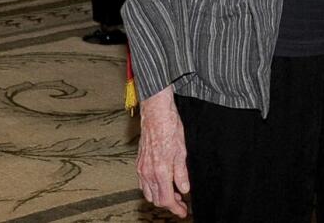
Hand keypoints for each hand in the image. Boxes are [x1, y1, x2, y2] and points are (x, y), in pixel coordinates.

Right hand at [137, 86, 190, 217]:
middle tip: (182, 203)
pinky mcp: (139, 163)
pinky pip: (143, 183)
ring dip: (160, 197)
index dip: (175, 208)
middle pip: (156, 199)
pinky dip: (152, 189)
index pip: (166, 199)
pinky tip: (162, 183)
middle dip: (169, 204)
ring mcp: (141, 168)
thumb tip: (184, 189)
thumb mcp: (182, 151)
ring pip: (148, 193)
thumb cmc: (170, 128)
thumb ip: (182, 173)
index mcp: (160, 171)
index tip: (183, 211)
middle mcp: (148, 172)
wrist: (156, 113)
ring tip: (174, 194)